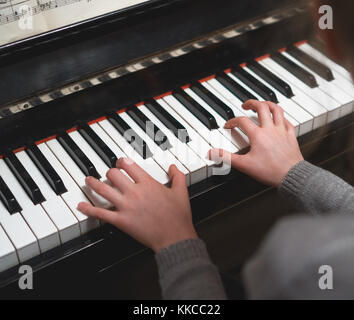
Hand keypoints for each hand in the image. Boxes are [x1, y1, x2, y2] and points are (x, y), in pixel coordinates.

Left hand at [77, 158, 196, 252]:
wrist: (174, 237)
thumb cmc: (178, 217)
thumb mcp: (181, 192)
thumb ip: (177, 176)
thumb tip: (173, 167)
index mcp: (148, 183)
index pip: (129, 165)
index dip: (122, 161)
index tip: (120, 162)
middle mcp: (134, 192)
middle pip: (113, 174)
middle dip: (109, 172)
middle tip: (107, 174)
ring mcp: (126, 206)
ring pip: (103, 190)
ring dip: (93, 183)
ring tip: (87, 180)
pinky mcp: (121, 221)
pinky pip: (101, 213)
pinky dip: (89, 209)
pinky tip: (81, 206)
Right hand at [210, 100, 303, 186]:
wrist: (291, 176)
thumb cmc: (270, 171)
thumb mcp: (244, 165)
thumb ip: (226, 157)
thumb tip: (212, 153)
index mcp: (258, 135)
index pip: (242, 121)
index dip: (232, 121)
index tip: (229, 125)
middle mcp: (270, 129)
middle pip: (261, 107)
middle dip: (252, 103)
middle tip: (246, 105)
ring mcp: (282, 131)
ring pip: (276, 109)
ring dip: (268, 104)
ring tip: (262, 104)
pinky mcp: (291, 135)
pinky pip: (287, 120)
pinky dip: (281, 117)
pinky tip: (278, 118)